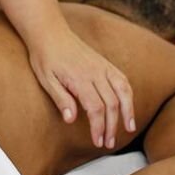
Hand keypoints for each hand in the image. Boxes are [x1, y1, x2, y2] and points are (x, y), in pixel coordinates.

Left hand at [28, 28, 134, 148]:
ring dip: (128, 111)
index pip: (95, 108)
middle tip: (108, 143)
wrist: (49, 32)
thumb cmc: (44, 57)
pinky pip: (123, 80)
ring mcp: (102, 66)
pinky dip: (129, 95)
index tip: (97, 141)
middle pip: (111, 104)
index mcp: (79, 78)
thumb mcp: (45, 79)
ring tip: (129, 129)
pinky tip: (128, 107)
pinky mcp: (105, 63)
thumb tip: (71, 120)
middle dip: (112, 126)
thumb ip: (60, 99)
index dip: (98, 127)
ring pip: (123, 91)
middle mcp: (95, 72)